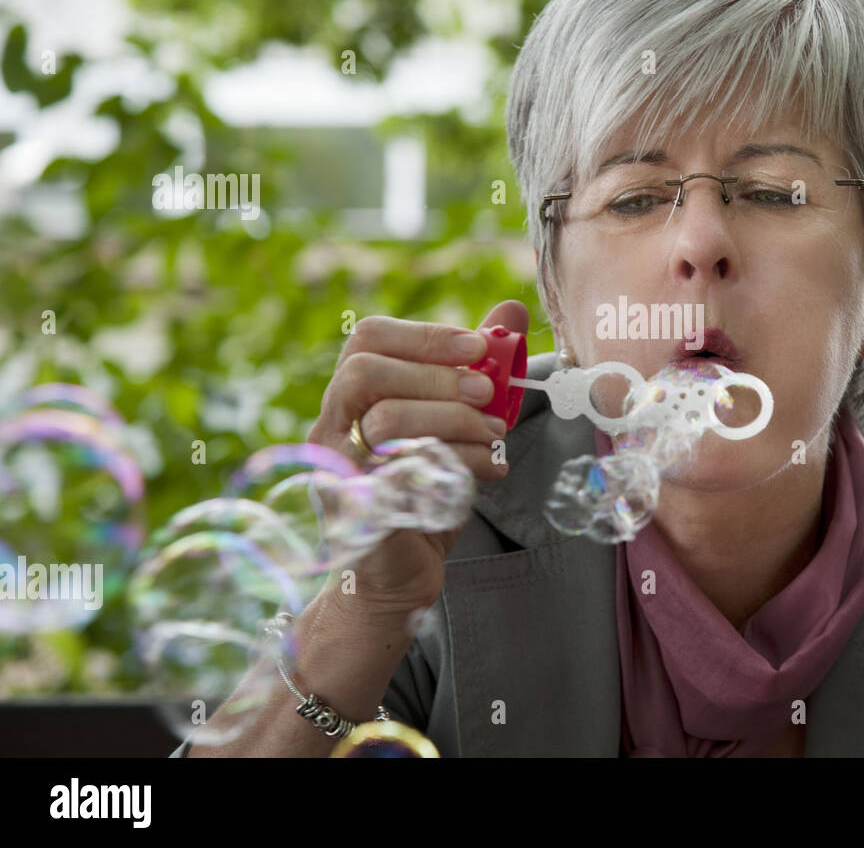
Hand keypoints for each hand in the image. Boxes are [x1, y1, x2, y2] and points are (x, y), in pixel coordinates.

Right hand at [307, 300, 529, 614]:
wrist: (401, 575)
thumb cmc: (423, 492)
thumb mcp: (455, 422)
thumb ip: (475, 368)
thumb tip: (509, 311)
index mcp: (352, 397)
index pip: (368, 338)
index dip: (425, 334)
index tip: (478, 345)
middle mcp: (332, 428)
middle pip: (365, 372)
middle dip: (437, 376)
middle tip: (488, 393)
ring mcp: (336, 471)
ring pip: (383, 422)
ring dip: (453, 422)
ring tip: (496, 436)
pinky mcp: (356, 513)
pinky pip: (402, 475)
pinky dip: (457, 466)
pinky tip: (490, 470)